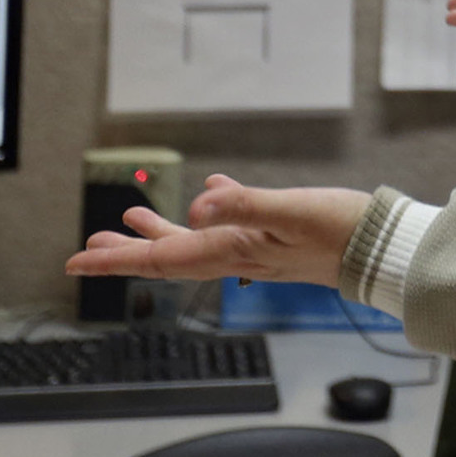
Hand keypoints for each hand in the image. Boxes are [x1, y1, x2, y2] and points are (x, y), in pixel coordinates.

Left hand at [65, 176, 369, 285]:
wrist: (380, 248)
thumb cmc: (340, 230)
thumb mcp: (291, 210)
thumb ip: (244, 205)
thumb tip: (196, 204)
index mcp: (229, 250)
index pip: (157, 257)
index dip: (113, 260)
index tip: (75, 262)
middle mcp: (234, 254)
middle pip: (165, 256)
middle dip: (123, 253)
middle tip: (87, 250)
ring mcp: (252, 248)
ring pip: (190, 244)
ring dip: (155, 233)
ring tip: (129, 219)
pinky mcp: (271, 237)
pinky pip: (223, 227)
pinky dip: (204, 213)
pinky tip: (208, 194)